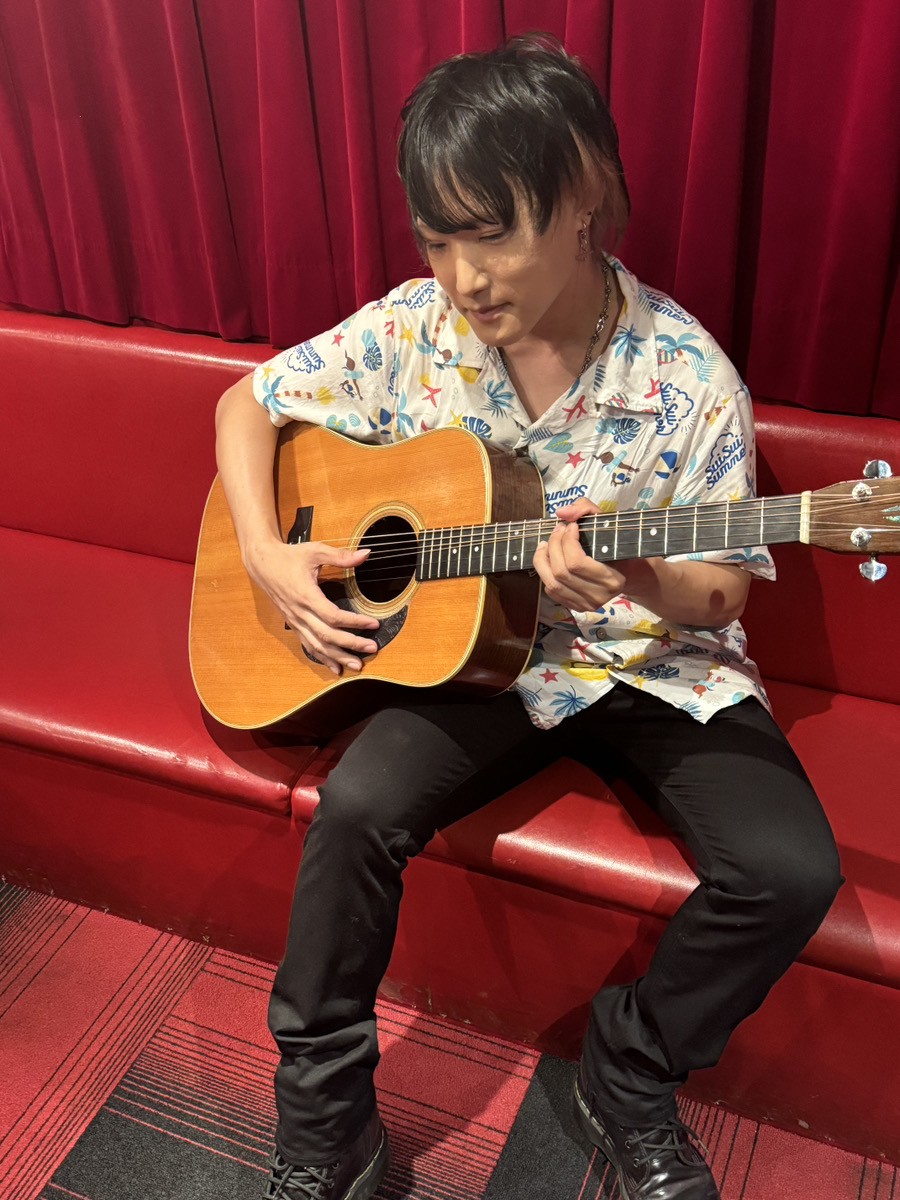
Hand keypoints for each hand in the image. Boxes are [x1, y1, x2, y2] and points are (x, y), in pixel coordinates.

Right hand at [245, 539, 379, 675]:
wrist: (262, 564)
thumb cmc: (289, 556)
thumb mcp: (315, 551)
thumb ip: (341, 556)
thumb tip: (365, 554)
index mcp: (306, 595)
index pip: (333, 616)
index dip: (355, 622)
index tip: (374, 624)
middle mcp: (300, 612)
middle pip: (327, 636)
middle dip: (351, 644)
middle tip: (372, 648)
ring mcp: (295, 621)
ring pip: (318, 646)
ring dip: (338, 657)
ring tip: (358, 665)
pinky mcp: (293, 624)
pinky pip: (309, 645)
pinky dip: (323, 658)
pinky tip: (336, 668)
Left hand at [532, 498, 637, 611]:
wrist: (627, 571)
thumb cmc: (614, 543)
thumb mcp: (605, 520)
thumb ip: (585, 508)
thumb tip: (562, 514)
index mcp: (612, 579)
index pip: (576, 562)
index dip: (566, 541)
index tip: (569, 526)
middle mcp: (599, 596)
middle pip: (561, 572)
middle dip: (553, 546)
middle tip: (557, 531)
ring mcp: (586, 604)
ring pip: (552, 584)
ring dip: (543, 560)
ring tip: (546, 544)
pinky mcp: (576, 607)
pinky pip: (551, 591)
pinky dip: (546, 573)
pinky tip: (549, 559)